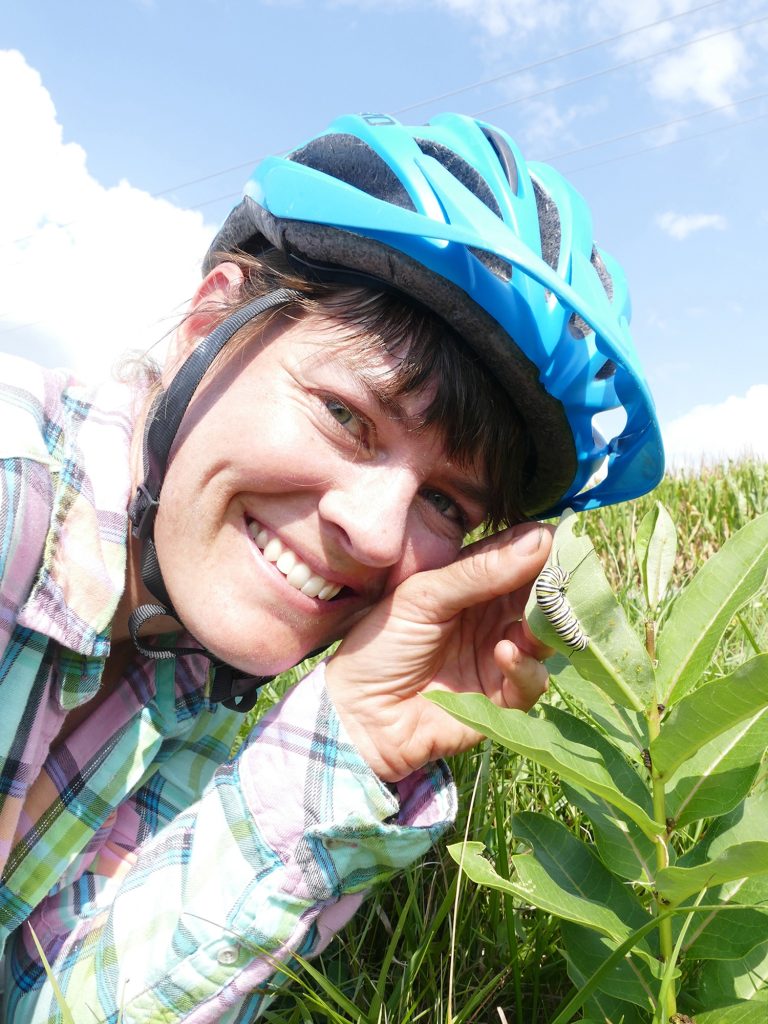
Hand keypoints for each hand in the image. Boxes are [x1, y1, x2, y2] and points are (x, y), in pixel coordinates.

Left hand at [325, 522, 553, 781]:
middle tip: (562, 581)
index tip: (567, 538)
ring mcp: (501, 656)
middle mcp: (493, 616)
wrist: (359, 715)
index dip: (543, 548)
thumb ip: (479, 571)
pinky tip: (504, 653)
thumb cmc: (381, 646)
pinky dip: (525, 666)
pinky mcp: (504, 698)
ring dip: (545, 626)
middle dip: (555, 588)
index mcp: (473, 583)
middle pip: (541, 595)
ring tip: (530, 621)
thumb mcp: (424, 596)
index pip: (519, 557)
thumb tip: (539, 539)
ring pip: (546, 636)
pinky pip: (533, 679)